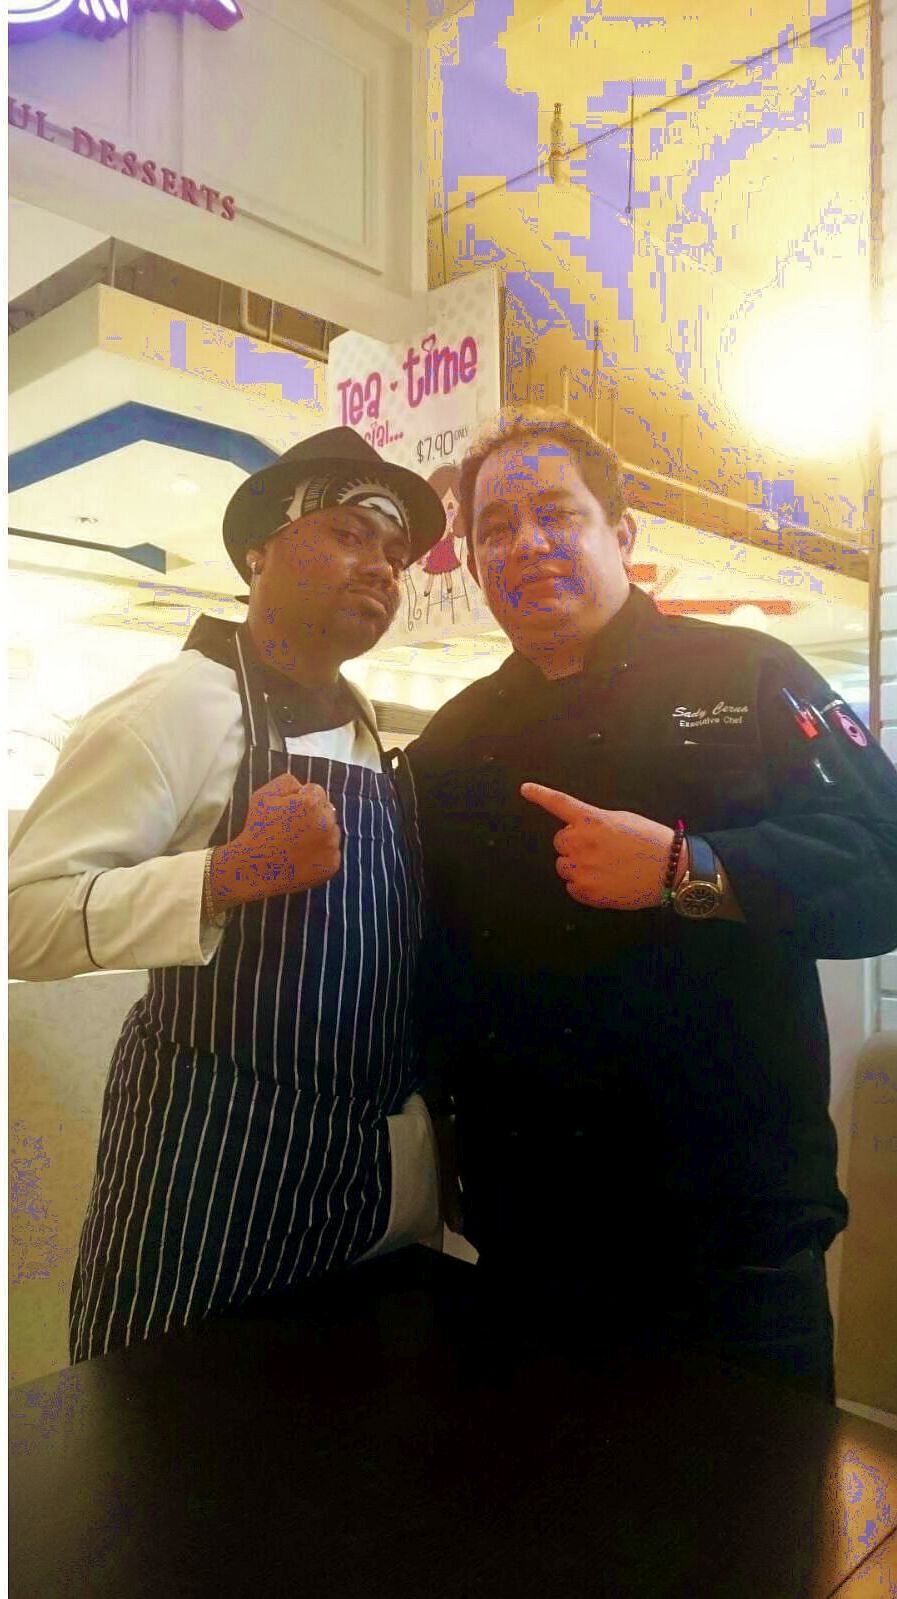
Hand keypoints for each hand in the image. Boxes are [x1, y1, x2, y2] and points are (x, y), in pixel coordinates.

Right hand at [209, 774, 340, 908]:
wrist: (254, 868)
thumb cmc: (257, 830)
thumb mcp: (263, 795)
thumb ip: (287, 782)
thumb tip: (304, 787)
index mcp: (311, 804)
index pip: (317, 792)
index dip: (300, 800)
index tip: (288, 812)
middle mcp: (326, 823)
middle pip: (327, 810)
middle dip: (314, 815)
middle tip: (292, 828)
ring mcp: (330, 846)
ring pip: (332, 832)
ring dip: (320, 834)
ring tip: (297, 843)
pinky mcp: (332, 865)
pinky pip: (332, 852)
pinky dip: (321, 853)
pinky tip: (302, 856)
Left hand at [521, 782, 681, 910]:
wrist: (671, 869)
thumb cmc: (651, 841)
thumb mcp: (623, 820)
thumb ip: (596, 822)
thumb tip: (581, 830)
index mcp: (593, 820)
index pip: (559, 803)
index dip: (540, 795)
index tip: (525, 789)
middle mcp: (582, 842)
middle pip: (560, 841)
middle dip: (574, 844)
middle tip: (600, 849)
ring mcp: (582, 868)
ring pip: (563, 865)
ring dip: (577, 865)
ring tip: (605, 867)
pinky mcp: (586, 891)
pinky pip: (571, 887)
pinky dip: (583, 886)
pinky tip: (605, 881)